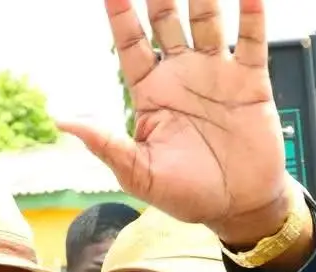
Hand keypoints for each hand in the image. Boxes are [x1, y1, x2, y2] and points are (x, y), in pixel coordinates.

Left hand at [61, 0, 289, 243]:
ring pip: (207, 20)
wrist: (239, 208)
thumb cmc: (189, 195)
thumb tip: (63, 121)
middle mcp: (182, 75)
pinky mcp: (251, 83)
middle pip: (166, 20)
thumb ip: (106, 145)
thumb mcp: (140, 175)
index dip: (120, 12)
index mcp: (152, 93)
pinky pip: (252, 41)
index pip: (130, 42)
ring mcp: (217, 76)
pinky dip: (252, 14)